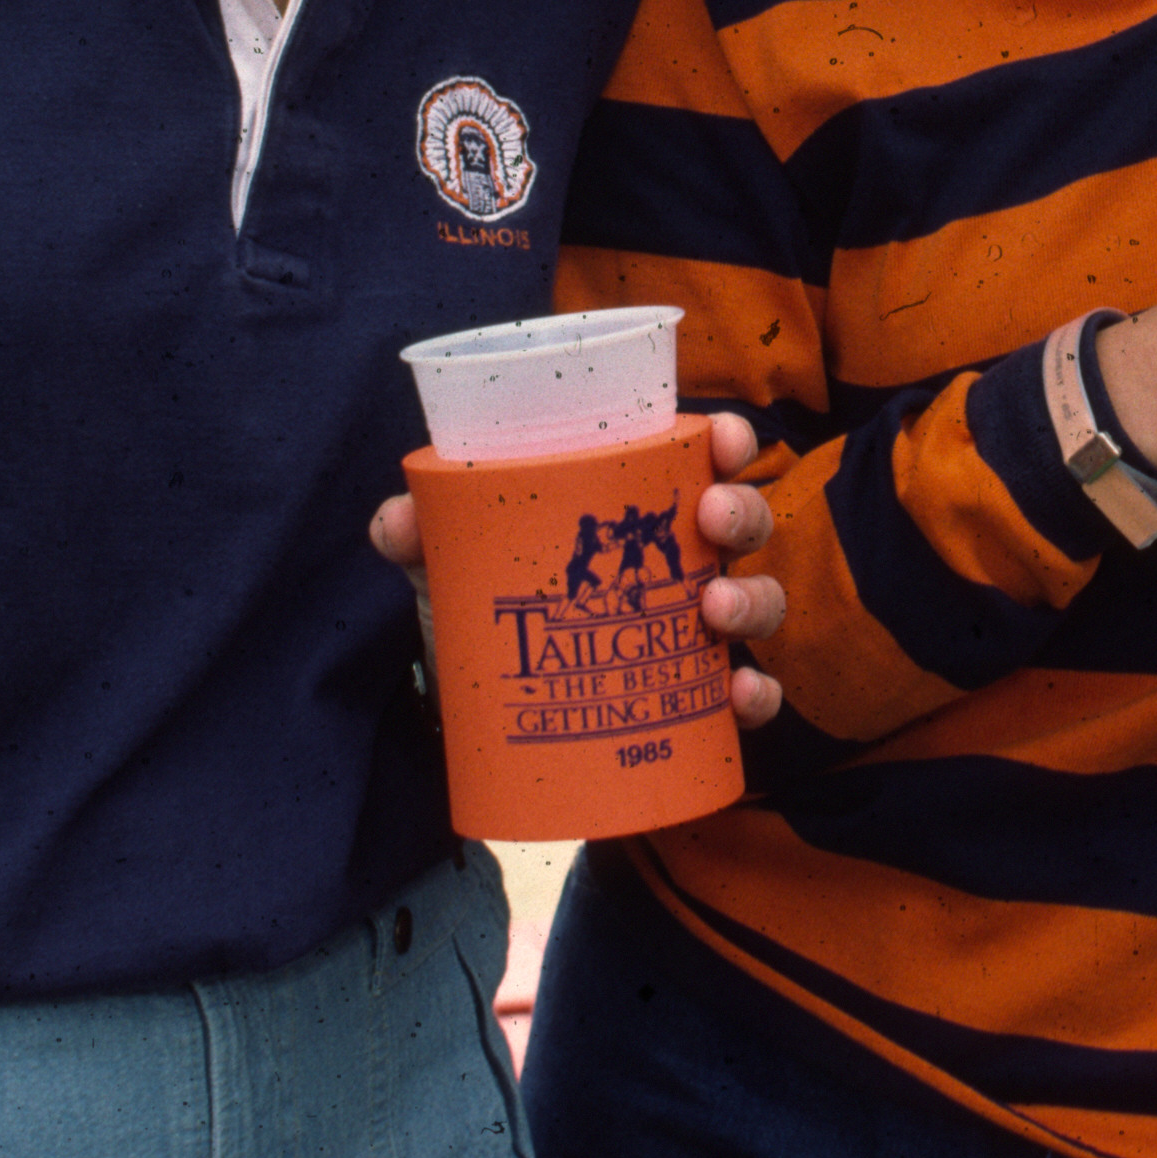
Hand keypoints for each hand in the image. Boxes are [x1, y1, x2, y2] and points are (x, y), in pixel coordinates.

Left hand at [366, 410, 786, 728]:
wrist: (489, 717)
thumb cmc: (491, 611)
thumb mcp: (452, 568)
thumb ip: (421, 537)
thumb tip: (397, 520)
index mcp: (636, 511)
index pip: (700, 459)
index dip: (726, 440)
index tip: (721, 439)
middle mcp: (679, 563)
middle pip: (740, 523)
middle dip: (742, 511)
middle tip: (710, 520)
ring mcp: (695, 631)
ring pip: (759, 600)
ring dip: (752, 597)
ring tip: (714, 612)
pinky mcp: (695, 699)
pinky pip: (751, 694)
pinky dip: (758, 694)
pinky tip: (738, 696)